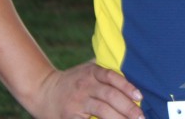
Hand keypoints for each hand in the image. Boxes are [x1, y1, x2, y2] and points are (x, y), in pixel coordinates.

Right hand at [29, 62, 143, 118]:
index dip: (127, 86)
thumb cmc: (73, 81)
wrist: (43, 92)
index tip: (140, 97)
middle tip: (141, 116)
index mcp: (91, 72)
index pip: (111, 77)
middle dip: (128, 107)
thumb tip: (132, 72)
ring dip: (119, 118)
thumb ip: (105, 72)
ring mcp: (78, 101)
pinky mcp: (72, 116)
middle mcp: (85, 85)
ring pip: (102, 110)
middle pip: (110, 95)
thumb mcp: (87, 70)